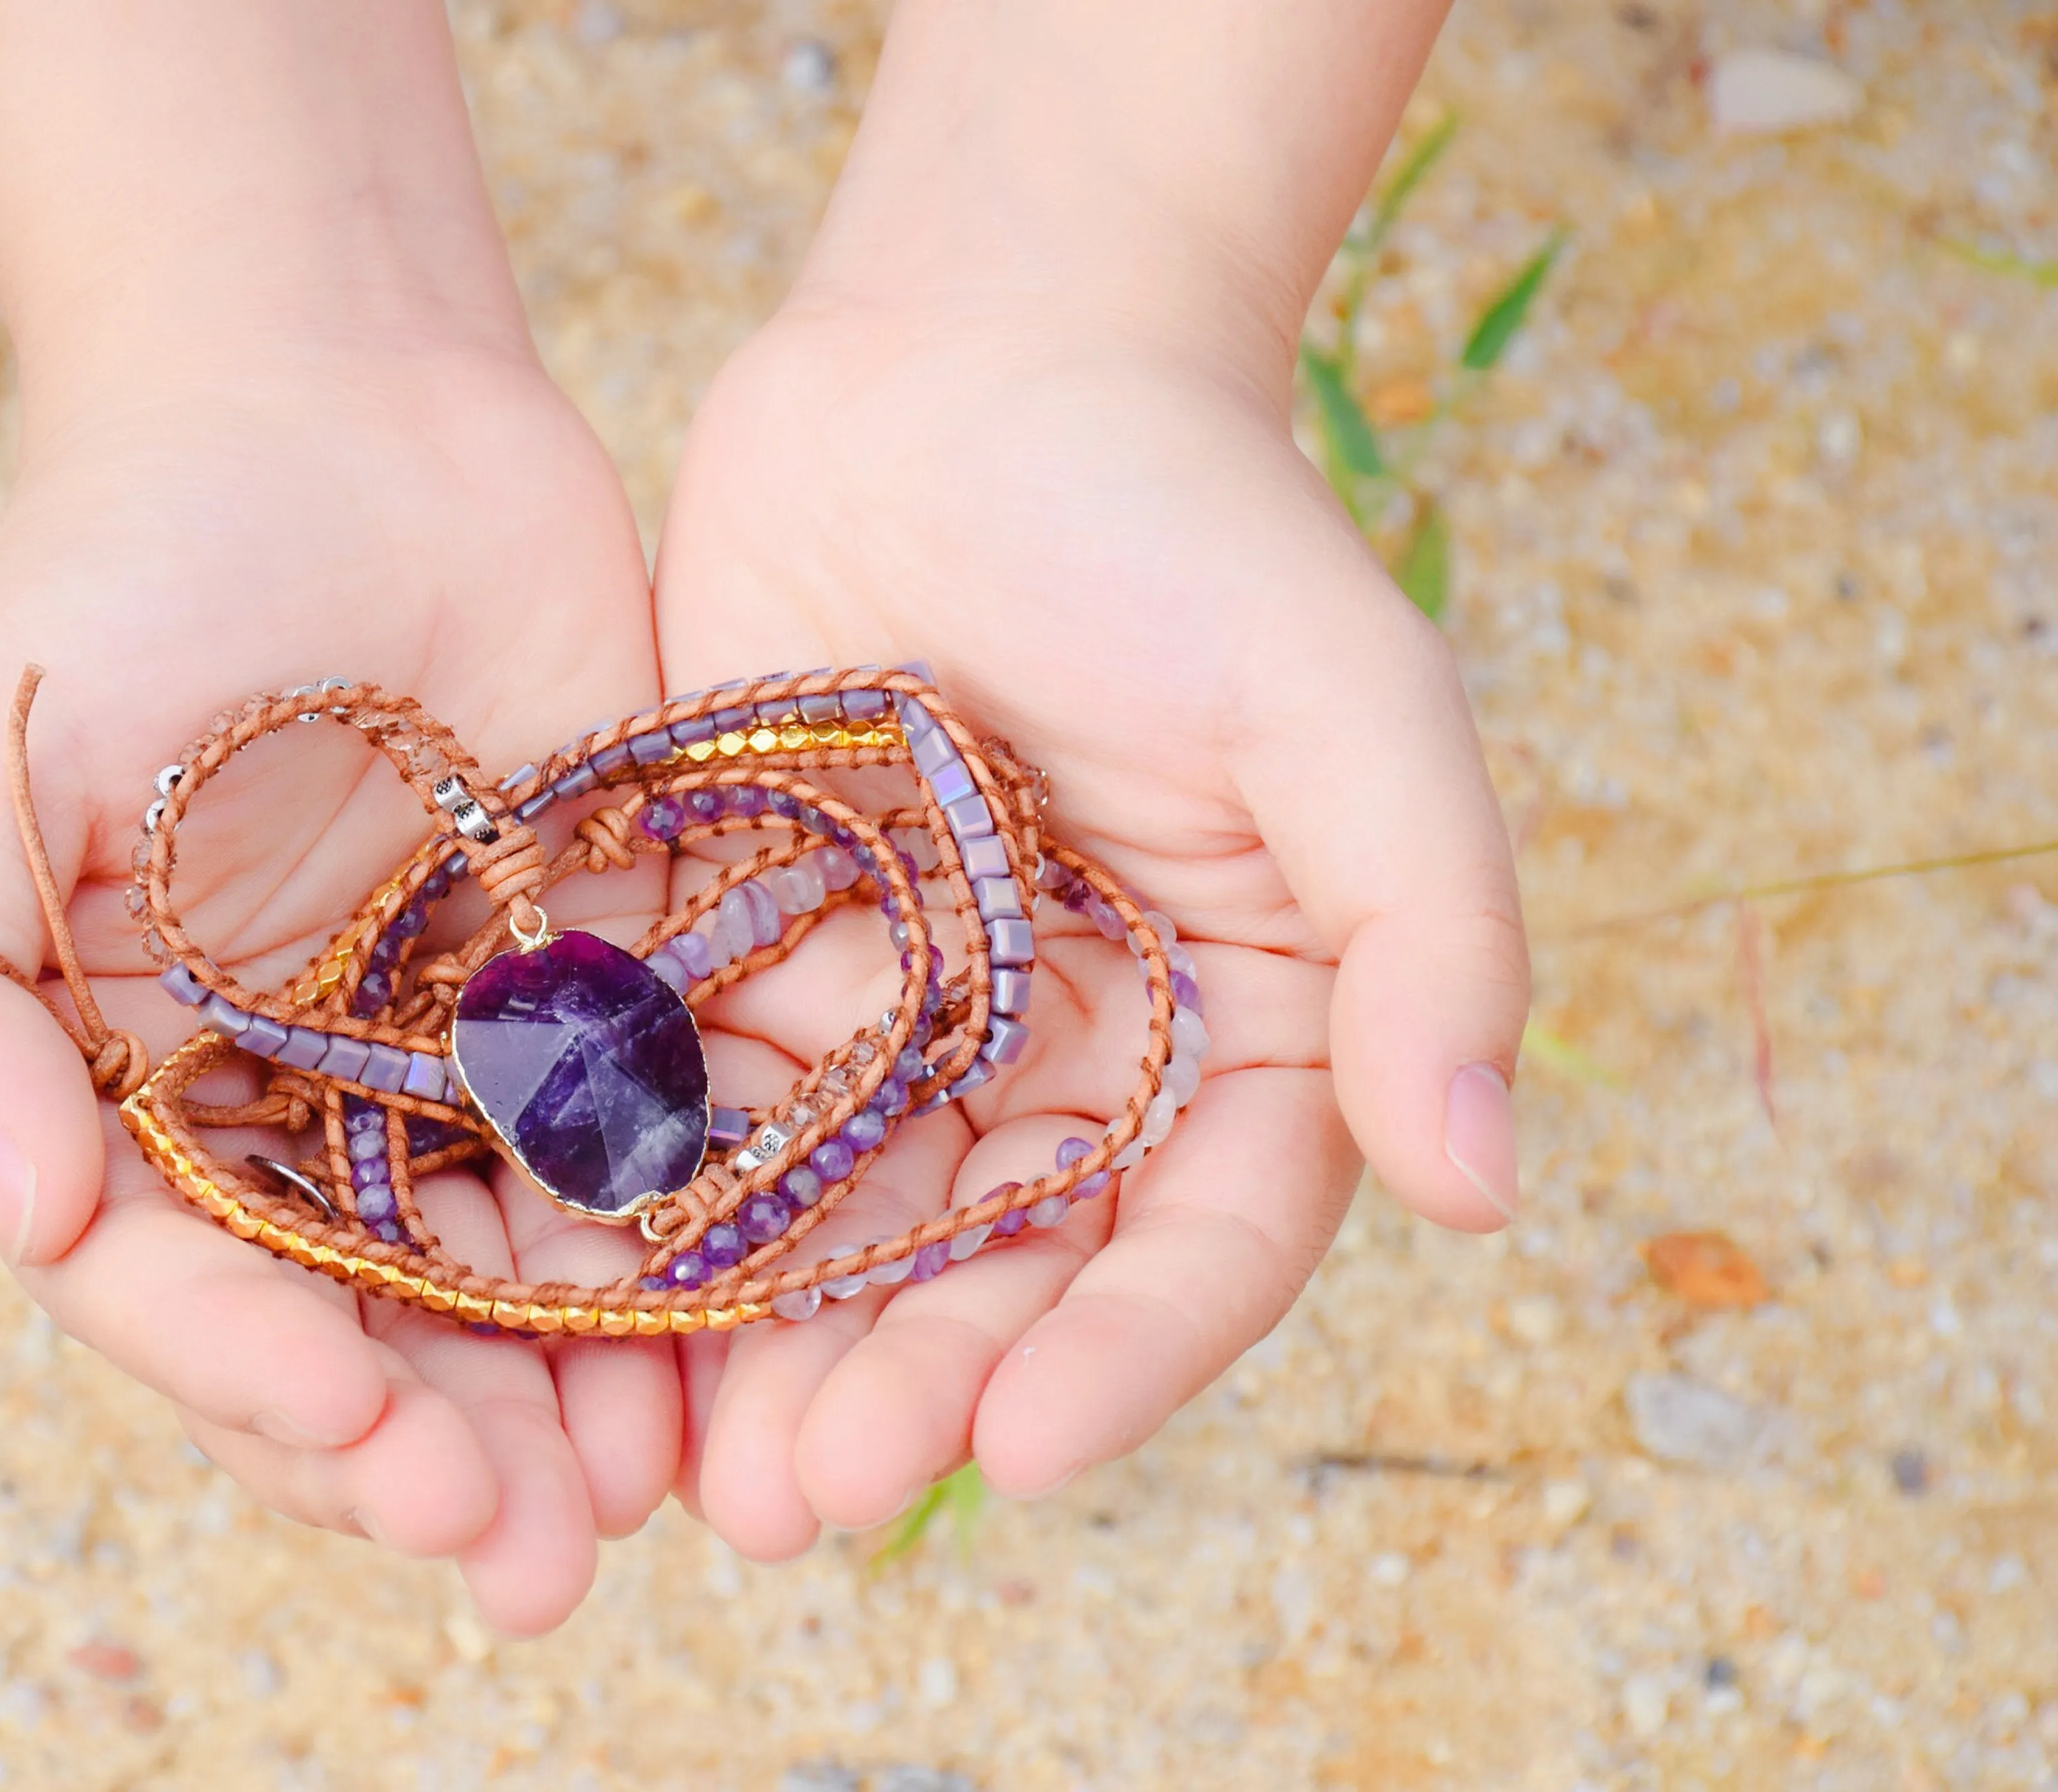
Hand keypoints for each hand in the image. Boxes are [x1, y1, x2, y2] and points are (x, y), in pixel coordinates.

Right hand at [0, 348, 674, 1633]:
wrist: (331, 408)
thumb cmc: (109, 583)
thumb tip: (19, 1219)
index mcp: (123, 1102)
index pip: (188, 1298)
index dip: (268, 1388)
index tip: (373, 1443)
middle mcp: (286, 1115)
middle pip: (361, 1329)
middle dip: (443, 1453)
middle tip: (534, 1562)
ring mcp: (443, 1062)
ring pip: (514, 1280)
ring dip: (581, 1400)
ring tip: (655, 1501)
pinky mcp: (591, 988)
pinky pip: (642, 1144)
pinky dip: (690, 1243)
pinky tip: (750, 1329)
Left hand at [651, 303, 1527, 1555]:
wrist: (975, 358)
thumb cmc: (1189, 521)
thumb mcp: (1349, 710)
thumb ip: (1430, 938)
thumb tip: (1488, 1184)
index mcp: (1232, 1034)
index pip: (1194, 1245)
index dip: (1121, 1361)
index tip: (1021, 1456)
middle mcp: (1066, 1056)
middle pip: (992, 1270)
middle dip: (907, 1390)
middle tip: (809, 1499)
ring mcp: (898, 1017)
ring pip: (831, 1226)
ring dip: (762, 1354)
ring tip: (694, 1475)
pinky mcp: (746, 951)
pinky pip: (696, 1107)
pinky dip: (645, 1209)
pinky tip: (574, 1305)